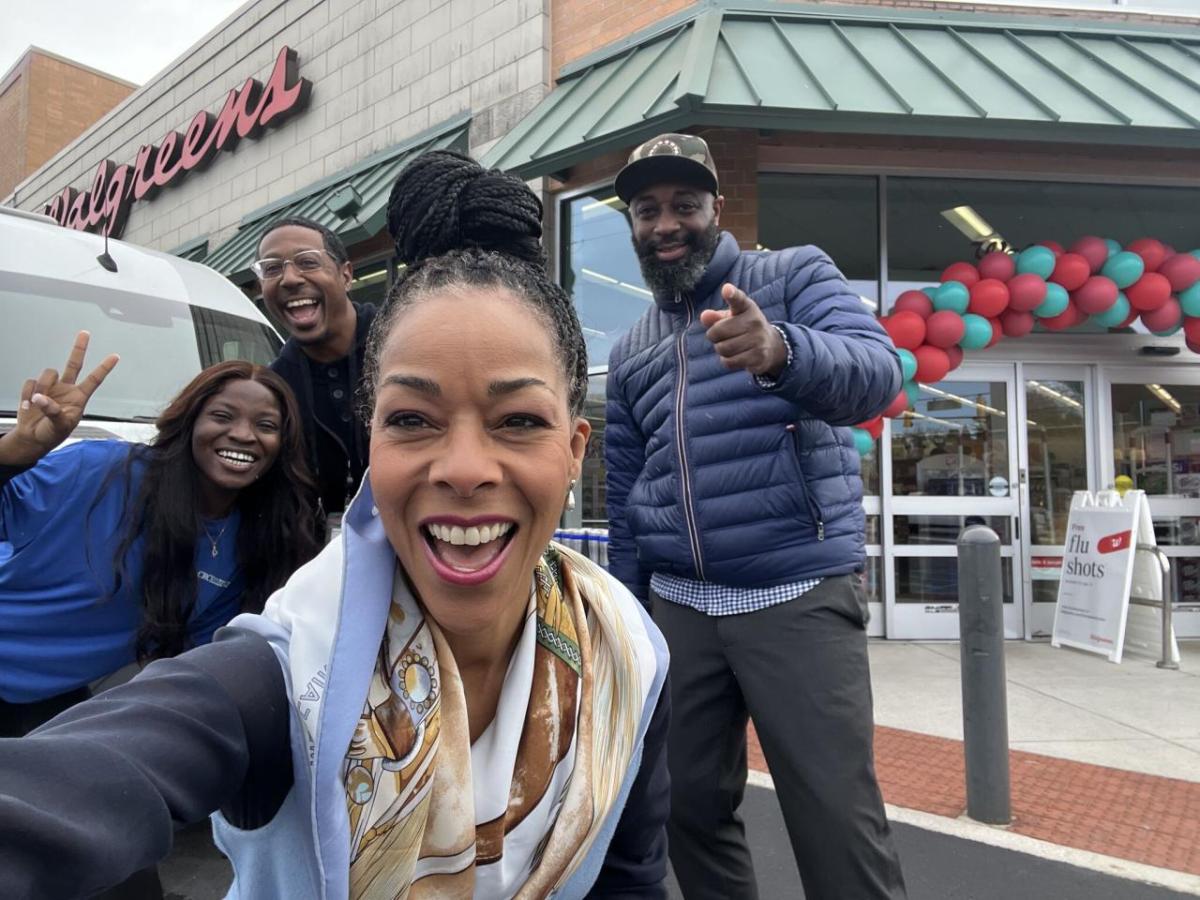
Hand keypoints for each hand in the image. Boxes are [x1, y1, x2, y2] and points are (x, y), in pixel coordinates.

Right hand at [0, 332, 118, 466]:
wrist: (33, 437)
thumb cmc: (52, 434)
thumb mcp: (59, 426)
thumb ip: (52, 411)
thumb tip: (40, 398)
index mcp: (79, 397)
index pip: (94, 379)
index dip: (104, 368)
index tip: (116, 356)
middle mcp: (67, 388)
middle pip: (74, 364)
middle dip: (79, 348)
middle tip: (85, 333)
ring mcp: (51, 387)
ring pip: (48, 373)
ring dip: (41, 387)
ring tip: (36, 405)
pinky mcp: (34, 388)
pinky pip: (30, 382)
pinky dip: (27, 394)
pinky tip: (27, 407)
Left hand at [698, 284, 788, 376]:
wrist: (771, 346)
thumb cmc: (744, 328)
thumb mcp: (731, 319)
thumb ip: (715, 317)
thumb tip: (704, 316)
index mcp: (747, 307)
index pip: (738, 299)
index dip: (732, 294)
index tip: (726, 289)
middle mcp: (755, 321)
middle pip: (718, 331)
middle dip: (714, 337)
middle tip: (722, 337)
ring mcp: (758, 339)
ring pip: (723, 348)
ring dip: (721, 350)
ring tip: (730, 345)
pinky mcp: (758, 356)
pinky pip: (729, 361)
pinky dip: (727, 360)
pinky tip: (735, 356)